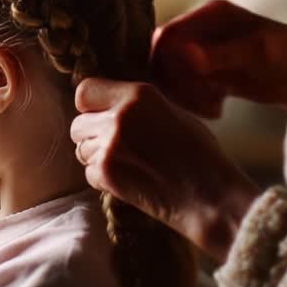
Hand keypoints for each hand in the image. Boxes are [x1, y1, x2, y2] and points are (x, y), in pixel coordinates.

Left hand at [70, 78, 259, 261]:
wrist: (208, 195)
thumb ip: (138, 105)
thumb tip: (112, 104)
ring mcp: (110, 146)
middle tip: (114, 146)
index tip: (100, 115)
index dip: (90, 105)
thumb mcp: (172, 112)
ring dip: (96, 157)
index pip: (85, 91)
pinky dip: (102, 178)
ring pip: (81, 150)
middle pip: (77, 124)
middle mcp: (119, 116)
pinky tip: (129, 179)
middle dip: (90, 135)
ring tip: (127, 163)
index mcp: (138, 94)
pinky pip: (88, 173)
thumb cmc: (199, 154)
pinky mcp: (106, 174)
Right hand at [151, 0, 286, 150]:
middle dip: (179, 85)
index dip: (168, 64)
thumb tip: (183, 53)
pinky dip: (196, 102)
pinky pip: (185, 89)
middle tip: (203, 103)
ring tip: (213, 109)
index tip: (185, 88)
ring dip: (187, 97)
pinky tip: (217, 110)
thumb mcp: (257, 53)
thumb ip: (219, 54)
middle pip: (164, 59)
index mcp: (211, 13)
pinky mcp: (207, 73)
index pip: (168, 35)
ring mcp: (203, 52)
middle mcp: (202, 29)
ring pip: (172, 77)